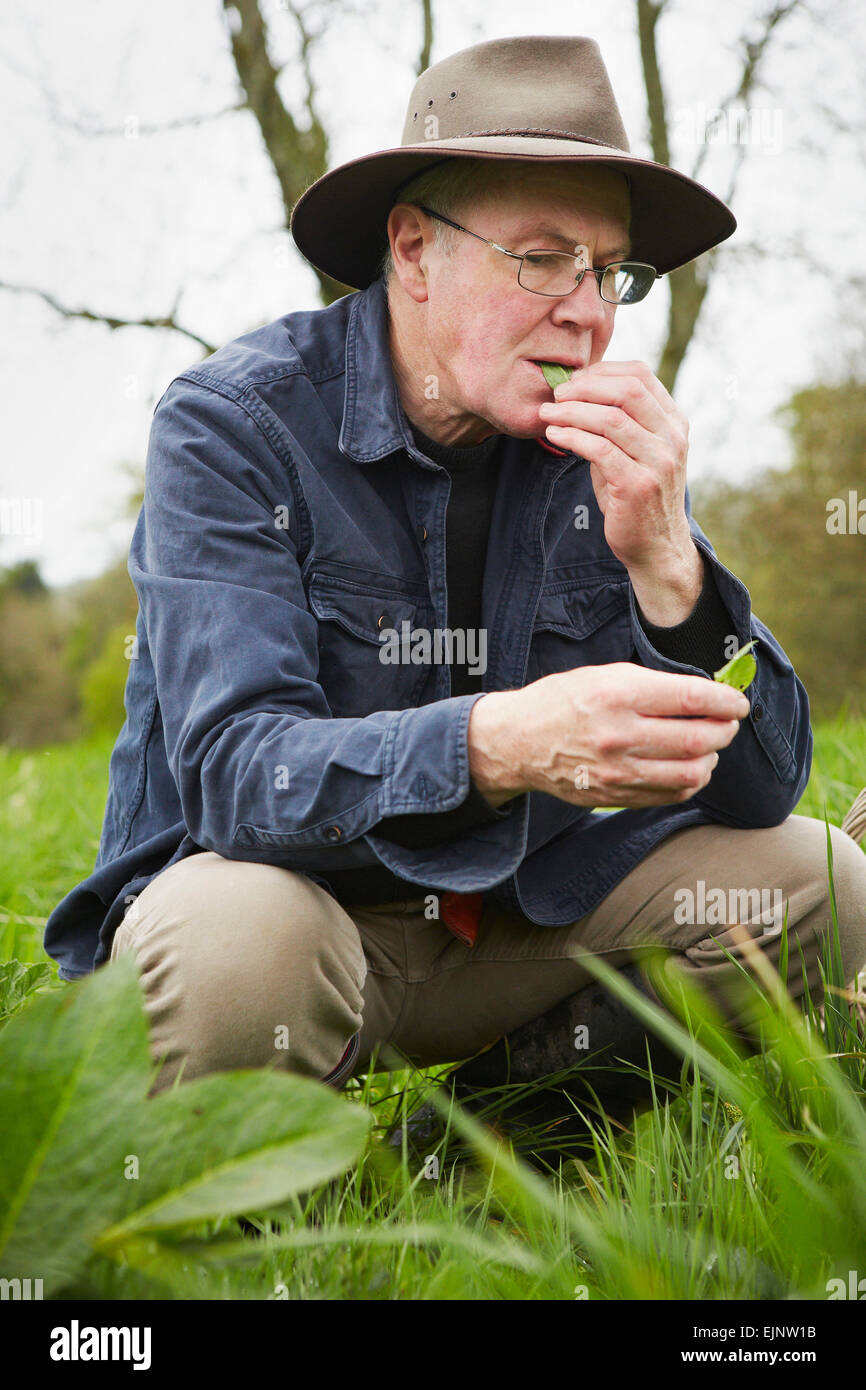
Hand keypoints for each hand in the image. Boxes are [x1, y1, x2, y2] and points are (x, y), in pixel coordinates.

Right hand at [468, 663, 750, 809]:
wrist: (518, 742)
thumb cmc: (563, 701)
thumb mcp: (604, 675)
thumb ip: (653, 684)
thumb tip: (706, 694)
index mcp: (617, 694)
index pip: (690, 698)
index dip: (725, 701)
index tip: (737, 703)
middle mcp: (619, 734)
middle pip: (697, 739)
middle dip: (724, 730)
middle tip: (727, 723)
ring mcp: (617, 771)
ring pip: (691, 772)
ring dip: (711, 758)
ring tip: (709, 746)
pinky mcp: (615, 795)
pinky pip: (671, 793)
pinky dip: (690, 780)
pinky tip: (689, 766)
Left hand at [537, 360, 692, 574]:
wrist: (656, 546)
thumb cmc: (637, 496)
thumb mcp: (635, 452)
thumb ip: (618, 422)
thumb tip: (576, 392)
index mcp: (673, 422)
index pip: (641, 375)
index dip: (602, 371)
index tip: (574, 380)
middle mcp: (671, 438)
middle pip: (627, 390)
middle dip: (585, 387)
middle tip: (557, 394)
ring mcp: (658, 461)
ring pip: (611, 419)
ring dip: (572, 412)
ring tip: (547, 414)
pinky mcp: (638, 485)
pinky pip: (600, 450)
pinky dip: (572, 437)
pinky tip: (555, 435)